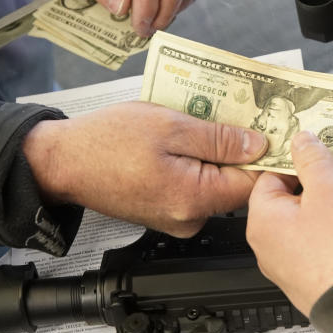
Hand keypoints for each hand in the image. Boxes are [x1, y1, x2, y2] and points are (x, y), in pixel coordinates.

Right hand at [22, 102, 265, 235]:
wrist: (62, 161)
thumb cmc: (107, 140)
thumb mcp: (170, 126)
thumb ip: (219, 139)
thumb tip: (259, 145)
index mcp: (195, 199)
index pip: (254, 183)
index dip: (265, 153)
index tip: (270, 128)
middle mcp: (190, 218)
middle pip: (235, 184)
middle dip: (237, 148)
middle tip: (230, 114)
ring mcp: (176, 218)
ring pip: (214, 183)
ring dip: (212, 153)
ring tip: (195, 123)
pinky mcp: (165, 212)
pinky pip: (194, 186)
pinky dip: (193, 163)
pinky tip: (178, 140)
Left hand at [245, 132, 332, 316]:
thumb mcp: (330, 190)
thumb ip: (315, 159)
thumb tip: (302, 142)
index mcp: (266, 221)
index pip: (275, 176)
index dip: (304, 158)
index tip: (327, 148)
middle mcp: (278, 245)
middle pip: (309, 196)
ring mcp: (303, 262)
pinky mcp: (328, 275)